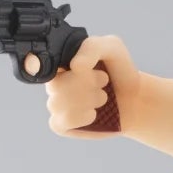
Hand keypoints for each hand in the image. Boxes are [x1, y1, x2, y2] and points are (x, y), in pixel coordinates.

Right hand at [29, 34, 143, 138]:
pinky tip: (93, 113)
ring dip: (87, 100)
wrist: (135, 98)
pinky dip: (79, 118)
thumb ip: (91, 48)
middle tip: (104, 81)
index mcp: (59, 61)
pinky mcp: (64, 124)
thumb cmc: (120, 70)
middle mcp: (54, 82)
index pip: (37, 62)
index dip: (40, 64)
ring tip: (103, 97)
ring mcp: (57, 104)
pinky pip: (59, 123)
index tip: (67, 68)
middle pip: (54, 85)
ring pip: (56, 104)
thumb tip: (74, 65)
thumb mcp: (111, 47)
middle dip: (85, 83)